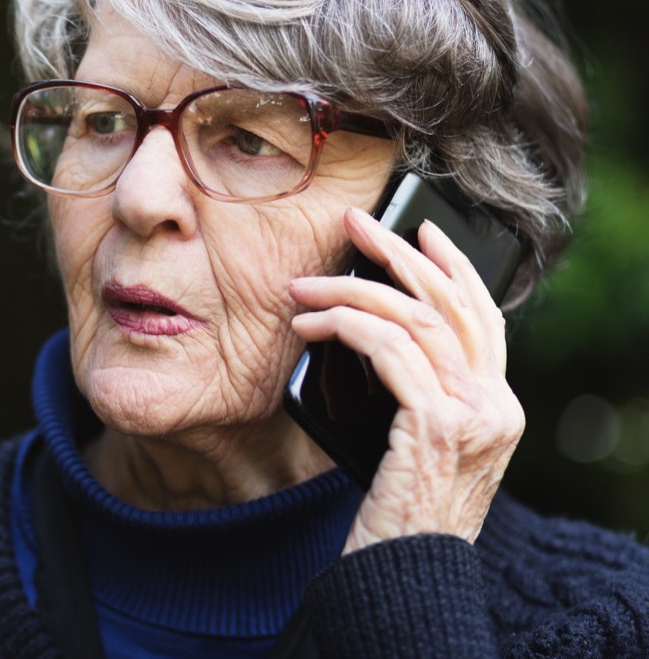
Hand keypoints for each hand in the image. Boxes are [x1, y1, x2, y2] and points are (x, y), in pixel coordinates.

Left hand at [288, 206, 524, 553]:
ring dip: (351, 291)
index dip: (452, 267)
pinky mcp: (438, 426)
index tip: (420, 231)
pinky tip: (310, 324)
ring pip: (414, 320)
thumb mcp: (417, 445)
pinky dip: (343, 327)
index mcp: (498, 407)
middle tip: (357, 224)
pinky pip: (387, 351)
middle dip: (398, 255)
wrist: (402, 576)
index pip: (482, 318)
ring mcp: (474, 415)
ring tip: (303, 287)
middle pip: (450, 304)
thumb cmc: (396, 513)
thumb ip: (417, 394)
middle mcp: (497, 406)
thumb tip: (368, 330)